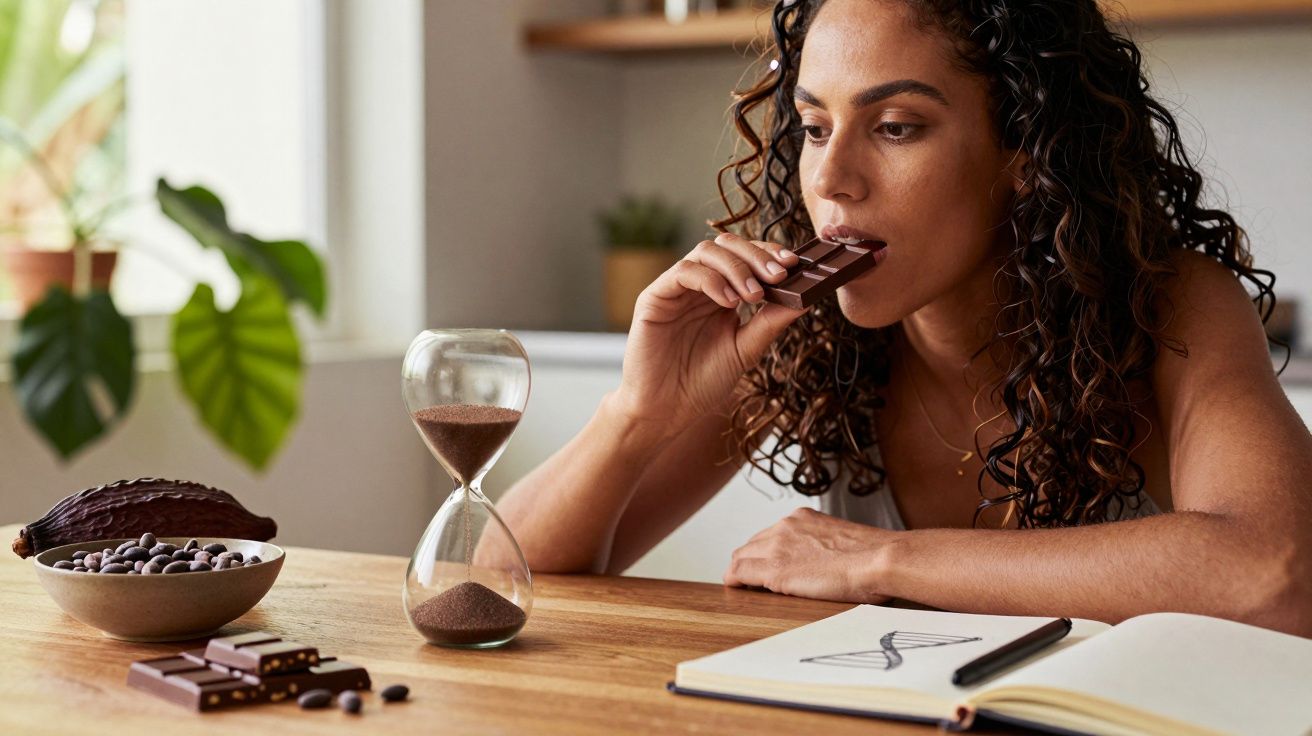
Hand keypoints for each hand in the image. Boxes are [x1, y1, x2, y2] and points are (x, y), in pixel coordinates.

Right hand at [614, 232, 808, 436]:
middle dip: (756, 255)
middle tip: (778, 275)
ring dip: (736, 267)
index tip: (794, 264)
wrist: (666, 411)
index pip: (746, 257)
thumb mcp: (745, 350)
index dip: (769, 254)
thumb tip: (806, 298)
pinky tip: (728, 302)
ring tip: (754, 295)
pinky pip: (683, 272)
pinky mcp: (655, 297)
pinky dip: (710, 280)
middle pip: (727, 245)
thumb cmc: (703, 383)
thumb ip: (770, 323)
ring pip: (705, 251)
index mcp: (721, 294)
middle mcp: (699, 286)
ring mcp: (676, 289)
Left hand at [724, 507, 894, 603]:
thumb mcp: (843, 542)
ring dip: (740, 571)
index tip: (765, 563)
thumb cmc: (875, 557)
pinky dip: (734, 581)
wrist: (880, 559)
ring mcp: (778, 546)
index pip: (770, 534)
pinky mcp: (774, 569)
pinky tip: (735, 590)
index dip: (764, 551)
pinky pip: (739, 573)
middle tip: (749, 579)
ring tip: (741, 586)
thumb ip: (827, 547)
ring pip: (741, 557)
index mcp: (803, 518)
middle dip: (749, 560)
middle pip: (752, 544)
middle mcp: (786, 526)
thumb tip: (828, 561)